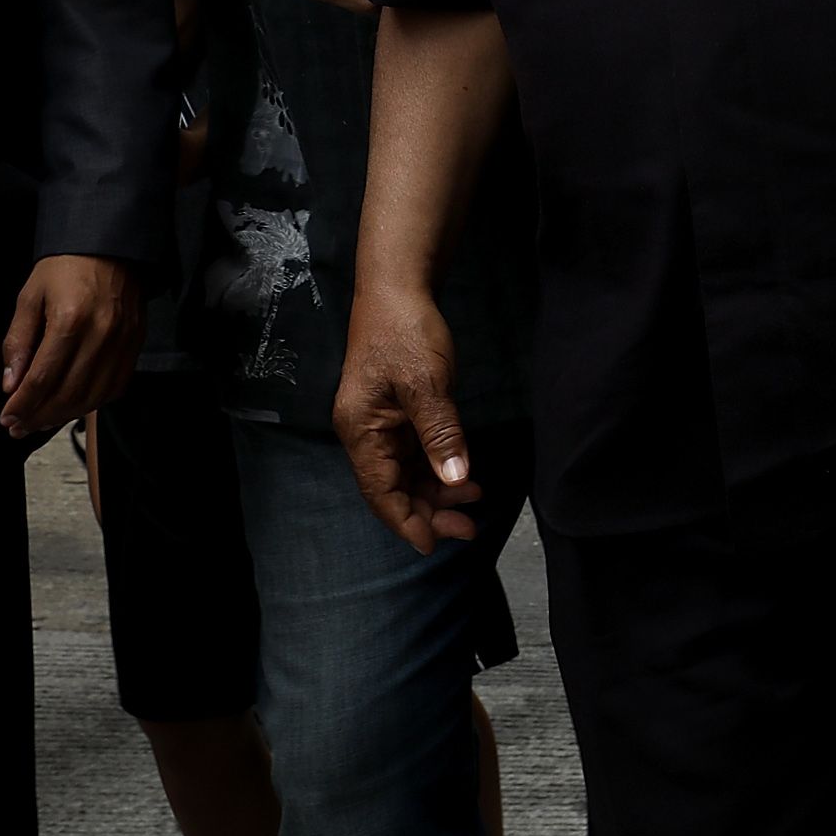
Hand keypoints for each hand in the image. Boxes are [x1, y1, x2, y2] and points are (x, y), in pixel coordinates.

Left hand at [0, 255, 138, 436]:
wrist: (110, 246)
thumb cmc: (64, 269)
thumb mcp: (29, 297)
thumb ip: (19, 342)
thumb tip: (11, 383)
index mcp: (70, 319)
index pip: (43, 377)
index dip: (22, 404)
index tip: (6, 418)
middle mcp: (102, 333)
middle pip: (69, 392)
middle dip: (40, 416)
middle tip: (19, 427)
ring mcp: (124, 340)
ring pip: (95, 395)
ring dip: (65, 415)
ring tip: (42, 421)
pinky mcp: (136, 342)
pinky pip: (117, 385)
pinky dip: (94, 402)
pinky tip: (74, 405)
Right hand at [333, 287, 485, 551]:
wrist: (398, 290)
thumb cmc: (406, 333)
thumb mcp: (426, 383)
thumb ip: (440, 433)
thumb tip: (455, 480)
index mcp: (362, 431)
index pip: (381, 492)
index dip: (407, 522)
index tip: (434, 545)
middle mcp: (366, 433)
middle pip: (393, 488)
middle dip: (429, 512)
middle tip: (468, 528)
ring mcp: (382, 424)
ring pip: (406, 473)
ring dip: (437, 492)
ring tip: (473, 504)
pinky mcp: (398, 413)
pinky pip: (415, 453)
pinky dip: (438, 468)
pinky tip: (464, 476)